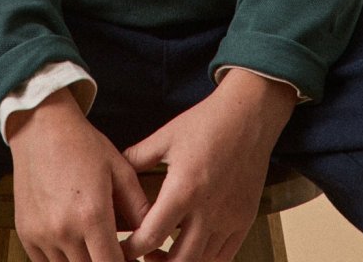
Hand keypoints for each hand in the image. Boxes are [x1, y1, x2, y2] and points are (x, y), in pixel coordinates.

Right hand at [7, 88, 151, 261]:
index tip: (131, 259)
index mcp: (92, 214)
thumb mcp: (120, 170)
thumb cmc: (84, 145)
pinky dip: (62, 261)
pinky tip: (74, 245)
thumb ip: (138, 208)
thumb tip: (153, 236)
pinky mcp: (26, 234)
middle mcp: (64, 230)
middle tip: (114, 252)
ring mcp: (41, 235)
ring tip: (94, 246)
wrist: (41, 127)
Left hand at [121, 71, 296, 261]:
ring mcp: (229, 218)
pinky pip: (225, 256)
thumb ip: (137, 158)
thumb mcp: (165, 136)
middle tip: (143, 255)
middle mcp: (208, 210)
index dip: (131, 249)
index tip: (121, 249)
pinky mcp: (245, 219)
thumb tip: (114, 174)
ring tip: (165, 253)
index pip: (151, 235)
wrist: (248, 115)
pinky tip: (192, 249)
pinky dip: (205, 260)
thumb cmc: (205, 123)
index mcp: (183, 189)